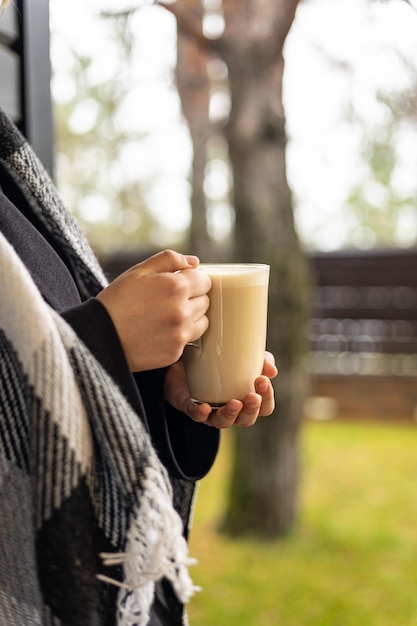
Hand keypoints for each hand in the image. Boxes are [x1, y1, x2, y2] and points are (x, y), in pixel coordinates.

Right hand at [96, 250, 210, 371]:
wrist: (99, 336)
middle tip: (168, 300)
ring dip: (191, 317)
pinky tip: (159, 331)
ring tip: (165, 316)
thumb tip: (195, 263)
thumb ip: (169, 260)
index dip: (193, 281)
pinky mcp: (175, 353)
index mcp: (176, 287)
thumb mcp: (139, 271)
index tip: (181, 284)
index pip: (205, 281)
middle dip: (192, 298)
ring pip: (202, 322)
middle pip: (205, 301)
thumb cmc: (117, 300)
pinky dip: (179, 335)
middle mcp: (182, 311)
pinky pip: (188, 340)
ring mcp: (180, 334)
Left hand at [164, 352, 277, 427]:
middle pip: (247, 419)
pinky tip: (205, 407)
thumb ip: (259, 359)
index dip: (267, 398)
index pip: (264, 407)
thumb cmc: (219, 360)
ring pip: (223, 422)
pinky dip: (201, 413)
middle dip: (252, 409)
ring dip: (231, 414)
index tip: (263, 380)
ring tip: (235, 403)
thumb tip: (272, 370)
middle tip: (253, 396)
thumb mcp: (240, 355)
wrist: (186, 357)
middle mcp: (230, 409)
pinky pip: (196, 415)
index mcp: (246, 399)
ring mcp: (211, 411)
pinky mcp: (191, 407)